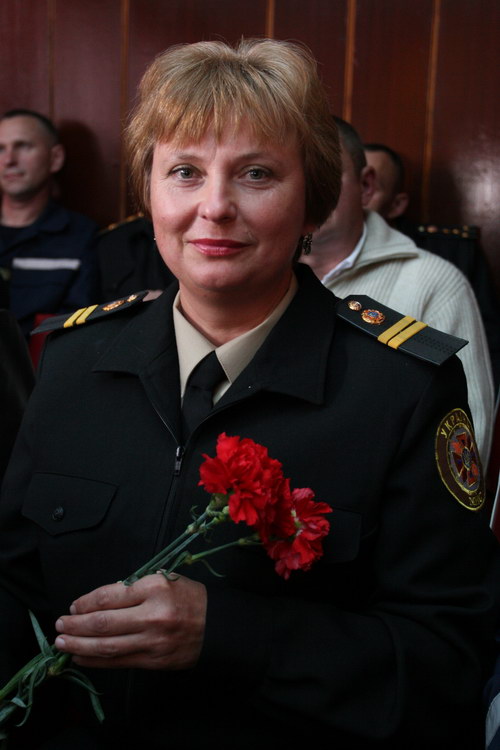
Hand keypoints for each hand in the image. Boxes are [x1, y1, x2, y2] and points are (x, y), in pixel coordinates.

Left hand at [54, 573, 206, 670]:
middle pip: (103, 622)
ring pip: (106, 645)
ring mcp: (153, 640)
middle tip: (59, 625)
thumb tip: (98, 602)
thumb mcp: (165, 580)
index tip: (74, 606)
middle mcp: (152, 614)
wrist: (217, 626)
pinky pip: (118, 661)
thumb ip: (134, 589)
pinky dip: (96, 661)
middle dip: (75, 625)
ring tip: (62, 644)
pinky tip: (81, 658)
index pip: (109, 596)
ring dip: (79, 645)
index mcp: (155, 587)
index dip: (85, 602)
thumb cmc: (189, 598)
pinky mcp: (154, 660)